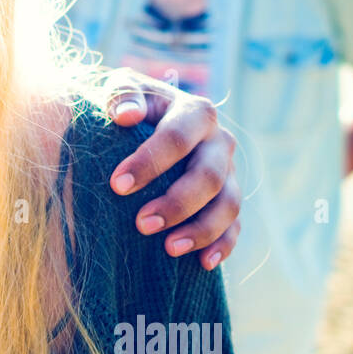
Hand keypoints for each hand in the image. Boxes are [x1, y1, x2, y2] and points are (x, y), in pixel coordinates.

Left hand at [102, 69, 239, 269]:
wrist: (148, 119)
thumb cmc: (131, 106)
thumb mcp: (123, 89)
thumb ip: (122, 95)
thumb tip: (125, 115)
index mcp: (196, 113)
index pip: (178, 138)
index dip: (150, 162)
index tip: (118, 185)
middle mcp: (218, 143)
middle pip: (209, 177)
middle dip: (177, 203)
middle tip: (141, 224)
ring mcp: (228, 173)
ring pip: (228, 205)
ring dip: (201, 230)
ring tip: (169, 248)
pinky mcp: (227, 199)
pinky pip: (234, 227)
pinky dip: (223, 246)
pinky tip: (203, 264)